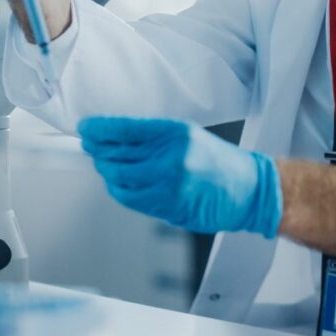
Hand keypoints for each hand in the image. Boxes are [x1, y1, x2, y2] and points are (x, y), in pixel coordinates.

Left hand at [78, 117, 282, 237]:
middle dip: (99, 152)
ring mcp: (168, 185)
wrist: (248, 189)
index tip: (86, 129)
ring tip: (107, 168)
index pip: (123, 128)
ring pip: (119, 179)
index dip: (98, 129)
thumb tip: (113, 139)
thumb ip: (152, 137)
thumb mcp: (187, 135)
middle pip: (116, 155)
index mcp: (174, 133)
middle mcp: (170, 157)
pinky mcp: (168, 207)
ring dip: (107, 173)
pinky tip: (119, 186)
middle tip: (93, 149)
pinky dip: (119, 192)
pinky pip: (131, 200)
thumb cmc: (219, 162)